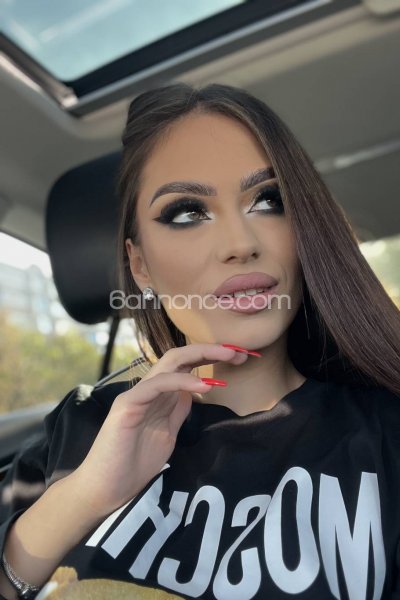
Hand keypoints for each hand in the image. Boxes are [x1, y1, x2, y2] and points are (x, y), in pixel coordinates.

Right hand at [71, 344, 247, 517]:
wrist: (105, 489)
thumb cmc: (132, 465)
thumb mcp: (167, 434)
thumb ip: (178, 412)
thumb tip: (195, 393)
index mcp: (159, 396)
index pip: (185, 366)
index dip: (210, 358)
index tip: (239, 359)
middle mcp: (148, 389)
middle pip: (180, 357)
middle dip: (210, 350)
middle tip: (239, 351)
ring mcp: (136, 395)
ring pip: (169, 363)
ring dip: (201, 356)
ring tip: (228, 357)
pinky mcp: (127, 405)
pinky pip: (157, 385)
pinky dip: (181, 381)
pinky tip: (203, 385)